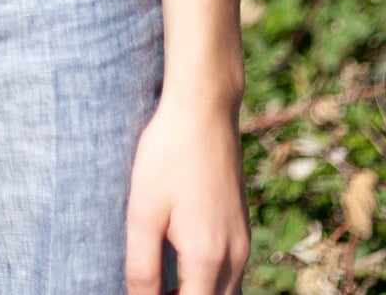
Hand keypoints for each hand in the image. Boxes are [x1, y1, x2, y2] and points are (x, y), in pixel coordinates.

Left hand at [126, 94, 249, 294]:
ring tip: (164, 284)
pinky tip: (182, 266)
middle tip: (151, 290)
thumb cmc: (168, 154)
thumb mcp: (143, 210)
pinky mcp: (242, 228)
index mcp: (207, 259)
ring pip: (227, 294)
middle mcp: (234, 258)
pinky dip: (209, 283)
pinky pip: (231, 274)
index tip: (142, 294)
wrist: (204, 108)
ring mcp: (243, 243)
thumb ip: (143, 267)